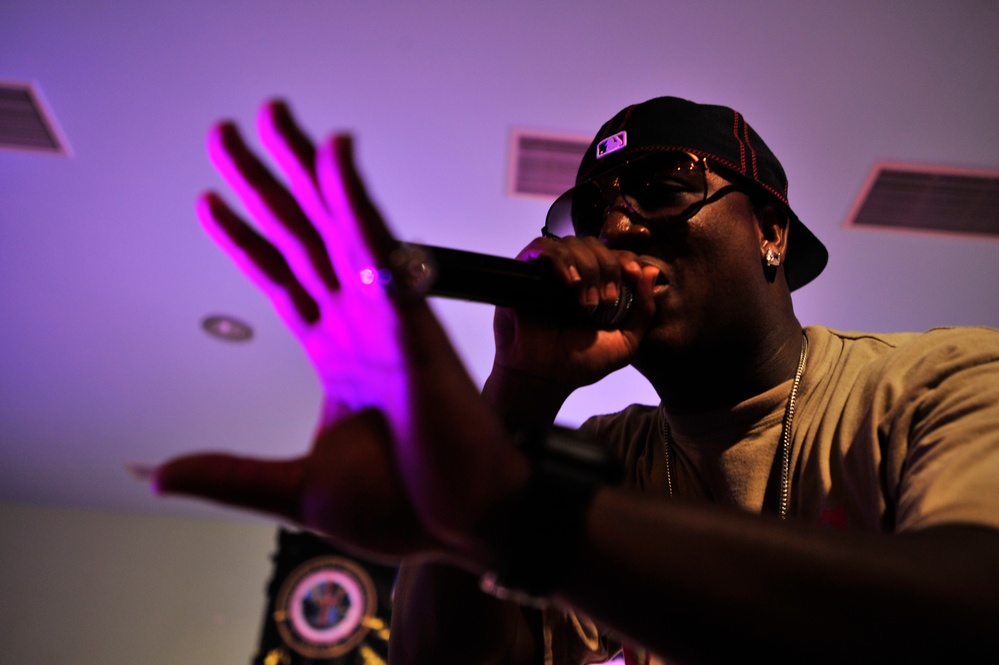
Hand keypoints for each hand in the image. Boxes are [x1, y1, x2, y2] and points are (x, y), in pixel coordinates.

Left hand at [154, 101, 527, 565]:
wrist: (467, 521)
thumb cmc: (407, 504)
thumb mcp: (295, 490)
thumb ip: (228, 476)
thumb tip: (157, 475)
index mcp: (337, 353)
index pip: (280, 278)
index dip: (243, 238)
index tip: (210, 199)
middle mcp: (358, 323)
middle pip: (299, 235)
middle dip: (260, 182)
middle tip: (225, 132)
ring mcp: (385, 316)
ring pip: (335, 225)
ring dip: (303, 169)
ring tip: (272, 118)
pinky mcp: (410, 322)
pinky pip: (378, 249)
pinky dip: (354, 200)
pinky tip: (333, 155)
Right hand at [490, 235, 658, 401]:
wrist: (545, 376)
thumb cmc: (580, 363)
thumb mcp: (625, 342)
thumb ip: (644, 310)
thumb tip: (652, 271)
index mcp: (597, 286)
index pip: (615, 254)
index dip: (626, 259)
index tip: (633, 275)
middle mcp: (574, 274)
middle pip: (595, 245)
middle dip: (607, 267)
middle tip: (606, 301)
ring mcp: (549, 272)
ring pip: (572, 243)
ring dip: (586, 268)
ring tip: (585, 302)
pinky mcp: (525, 271)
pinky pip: (542, 247)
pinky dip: (560, 260)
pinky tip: (569, 283)